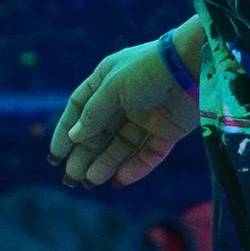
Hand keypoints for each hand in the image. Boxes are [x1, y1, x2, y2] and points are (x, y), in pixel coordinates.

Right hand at [51, 39, 198, 188]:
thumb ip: (94, 114)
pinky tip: (119, 180)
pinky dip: (135, 168)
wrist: (193, 67)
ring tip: (90, 182)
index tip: (55, 157)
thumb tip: (76, 137)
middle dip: (85, 156)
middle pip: (99, 133)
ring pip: (121, 147)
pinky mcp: (167, 132)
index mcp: (107, 82)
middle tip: (71, 179)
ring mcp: (146, 118)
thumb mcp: (113, 88)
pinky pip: (148, 154)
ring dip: (105, 164)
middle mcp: (124, 101)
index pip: (79, 109)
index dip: (66, 132)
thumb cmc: (149, 70)